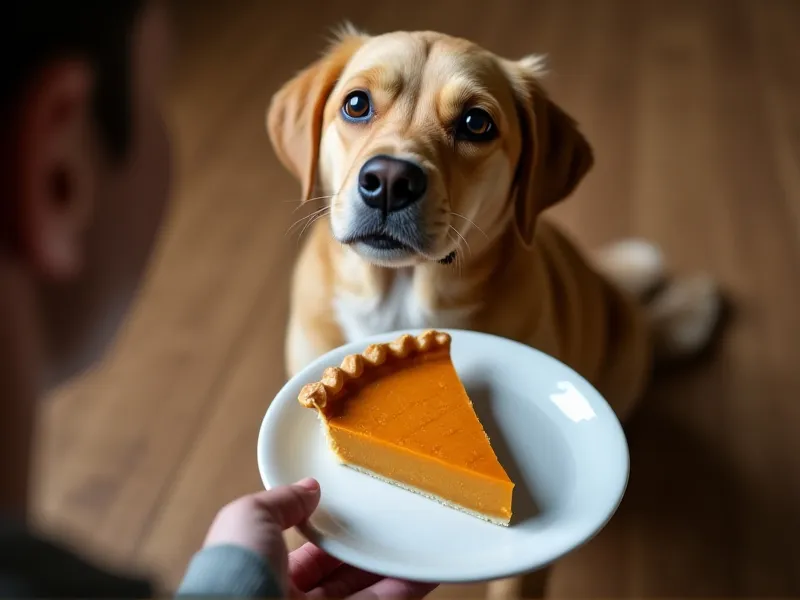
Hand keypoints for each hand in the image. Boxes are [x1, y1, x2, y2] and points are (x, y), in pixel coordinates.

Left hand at [203, 478, 437, 598]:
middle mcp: (292, 599)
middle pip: (342, 574)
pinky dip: (404, 590)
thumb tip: (309, 487)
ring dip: (395, 570)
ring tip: (421, 547)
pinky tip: (424, 573)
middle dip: (369, 552)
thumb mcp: (247, 517)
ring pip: (366, 592)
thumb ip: (281, 502)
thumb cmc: (233, 572)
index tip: (359, 515)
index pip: (309, 554)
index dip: (334, 534)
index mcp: (266, 572)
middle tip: (397, 528)